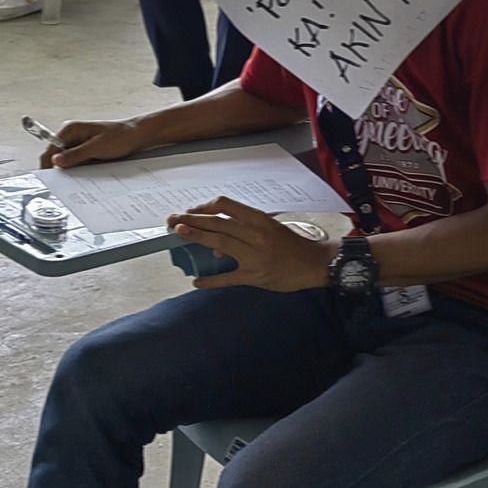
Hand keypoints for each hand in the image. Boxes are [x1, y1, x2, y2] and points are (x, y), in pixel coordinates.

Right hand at [40, 119, 143, 169]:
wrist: (137, 136)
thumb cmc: (120, 136)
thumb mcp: (96, 147)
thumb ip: (75, 155)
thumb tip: (56, 161)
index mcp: (70, 129)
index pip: (50, 150)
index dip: (49, 165)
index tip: (52, 179)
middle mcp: (72, 135)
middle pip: (57, 156)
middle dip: (61, 169)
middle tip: (70, 180)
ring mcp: (78, 144)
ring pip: (67, 161)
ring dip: (72, 169)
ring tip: (83, 174)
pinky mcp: (85, 151)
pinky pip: (77, 162)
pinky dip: (80, 169)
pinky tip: (88, 172)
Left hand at [168, 198, 330, 290]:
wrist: (314, 264)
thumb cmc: (292, 245)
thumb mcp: (270, 230)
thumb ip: (243, 233)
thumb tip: (214, 246)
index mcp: (259, 219)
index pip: (227, 206)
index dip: (205, 207)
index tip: (191, 211)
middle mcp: (256, 234)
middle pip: (219, 223)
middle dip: (193, 220)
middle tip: (173, 219)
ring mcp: (256, 255)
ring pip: (221, 242)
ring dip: (198, 237)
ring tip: (180, 233)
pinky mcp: (256, 276)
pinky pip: (229, 278)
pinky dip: (212, 280)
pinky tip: (197, 281)